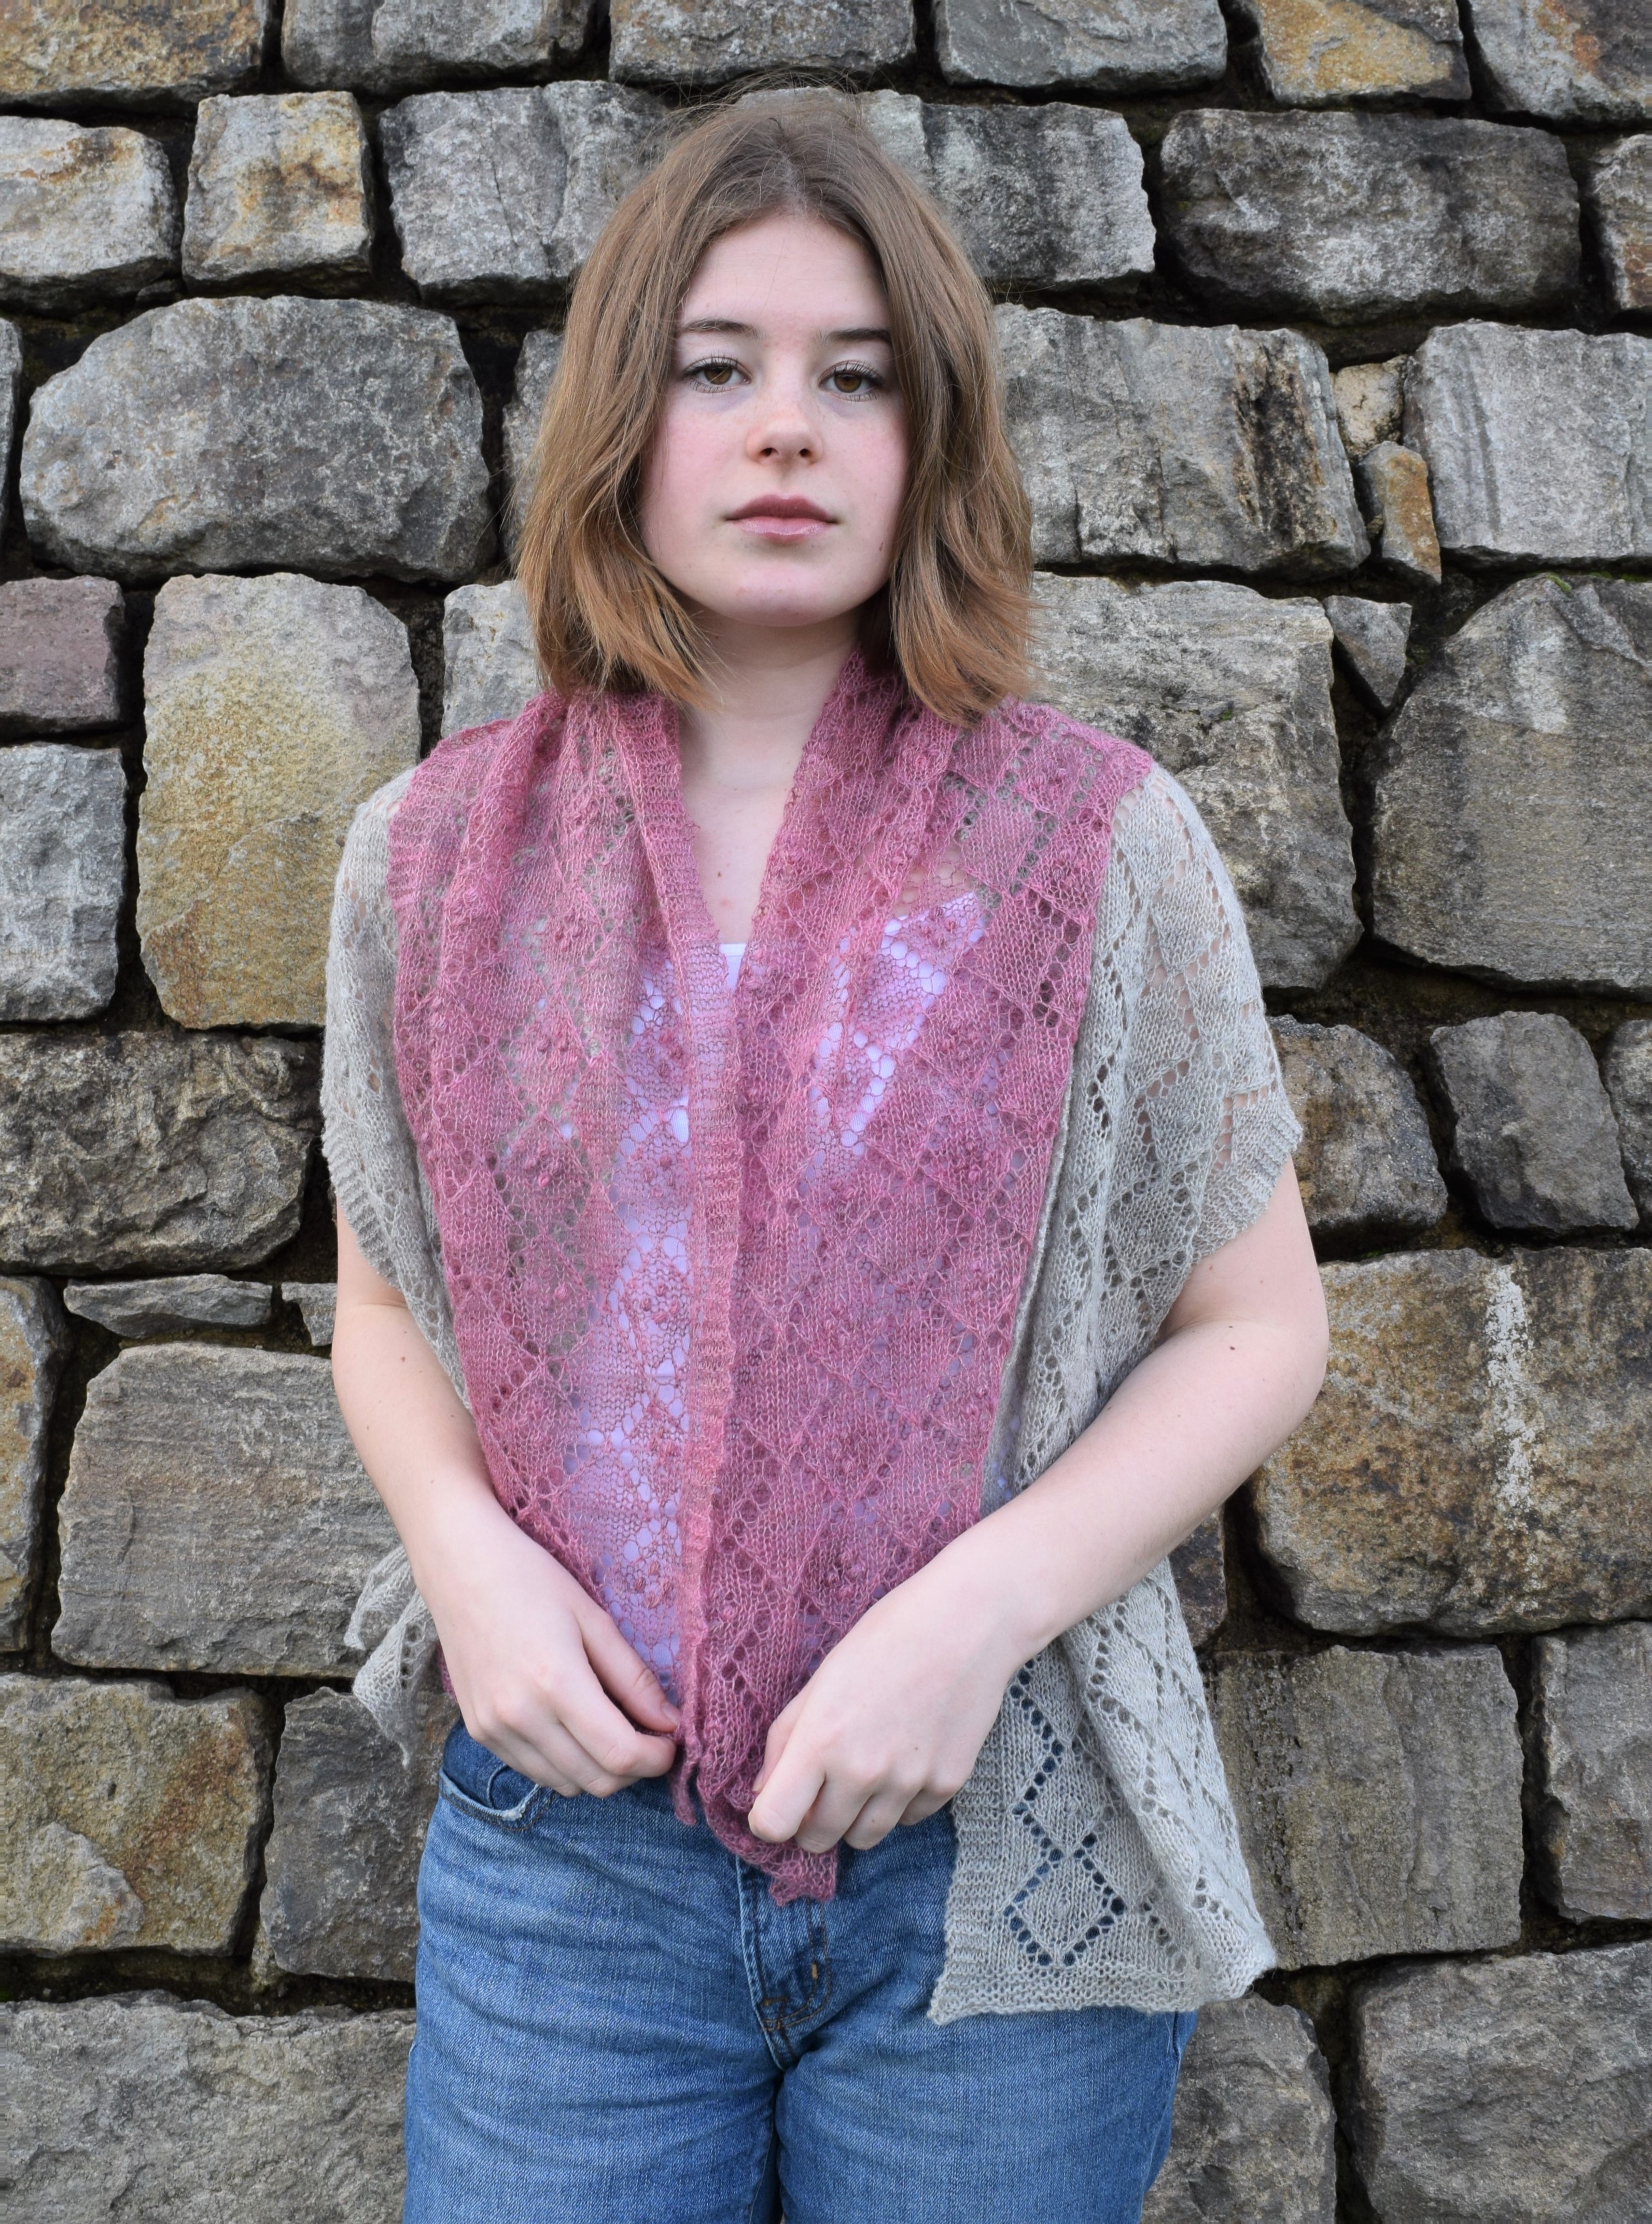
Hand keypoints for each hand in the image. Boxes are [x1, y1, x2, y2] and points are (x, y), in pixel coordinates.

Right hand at [419, 1494, 679, 1797]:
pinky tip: (575, 1729)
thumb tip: (669, 1722)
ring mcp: (494, 1729)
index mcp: (556, 1683)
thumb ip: (633, 1677)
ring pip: (565, 1784)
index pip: (619, 1754)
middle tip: (651, 1738)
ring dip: (599, 1770)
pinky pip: (534, 1770)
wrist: (460, 1568)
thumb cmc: (531, 1580)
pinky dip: (564, 1764)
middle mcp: (520, 1717)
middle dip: (634, 1769)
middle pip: (595, 1780)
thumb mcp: (593, 1619)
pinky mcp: (479, 1732)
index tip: (672, 1743)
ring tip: (615, 1732)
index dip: (656, 1758)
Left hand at [744, 1550, 1024, 1853]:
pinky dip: (899, 1802)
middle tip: (823, 1784)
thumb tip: (763, 1793)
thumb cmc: (886, 1639)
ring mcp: (908, 1783)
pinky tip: (906, 1757)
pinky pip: (907, 1819)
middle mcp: (862, 1771)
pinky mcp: (946, 1786)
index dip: (769, 1820)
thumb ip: (785, 1739)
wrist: (967, 1624)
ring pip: (863, 1839)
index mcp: (821, 1741)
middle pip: (818, 1840)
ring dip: (854, 1815)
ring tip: (866, 1767)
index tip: (778, 1803)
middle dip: (811, 1819)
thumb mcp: (821, 1680)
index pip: (774, 1824)